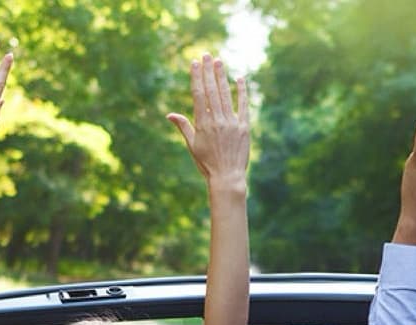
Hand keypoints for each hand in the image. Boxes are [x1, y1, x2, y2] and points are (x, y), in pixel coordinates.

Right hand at [168, 54, 252, 191]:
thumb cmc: (206, 163)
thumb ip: (183, 127)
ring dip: (222, 77)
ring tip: (219, 62)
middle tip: (207, 55)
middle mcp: (217, 120)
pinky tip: (240, 78)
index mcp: (203, 123)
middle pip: (212, 91)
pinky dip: (242, 91)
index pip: (199, 94)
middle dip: (208, 71)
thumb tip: (170, 114)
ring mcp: (232, 123)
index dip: (197, 77)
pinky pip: (244, 105)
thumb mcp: (192, 145)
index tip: (195, 63)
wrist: (227, 178)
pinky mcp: (245, 127)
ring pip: (226, 95)